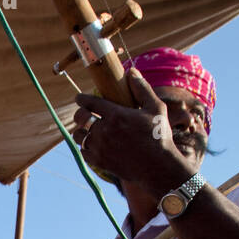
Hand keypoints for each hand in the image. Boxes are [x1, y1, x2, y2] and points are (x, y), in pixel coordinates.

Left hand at [72, 67, 194, 193]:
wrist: (157, 167)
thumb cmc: (159, 136)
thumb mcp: (156, 108)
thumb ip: (142, 88)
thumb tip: (131, 71)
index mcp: (116, 115)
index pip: (90, 102)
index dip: (81, 99)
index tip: (79, 98)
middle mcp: (104, 131)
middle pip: (80, 118)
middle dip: (80, 114)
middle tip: (83, 113)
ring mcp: (100, 148)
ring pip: (78, 136)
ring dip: (81, 131)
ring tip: (87, 129)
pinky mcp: (99, 162)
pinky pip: (83, 152)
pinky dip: (85, 147)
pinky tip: (91, 144)